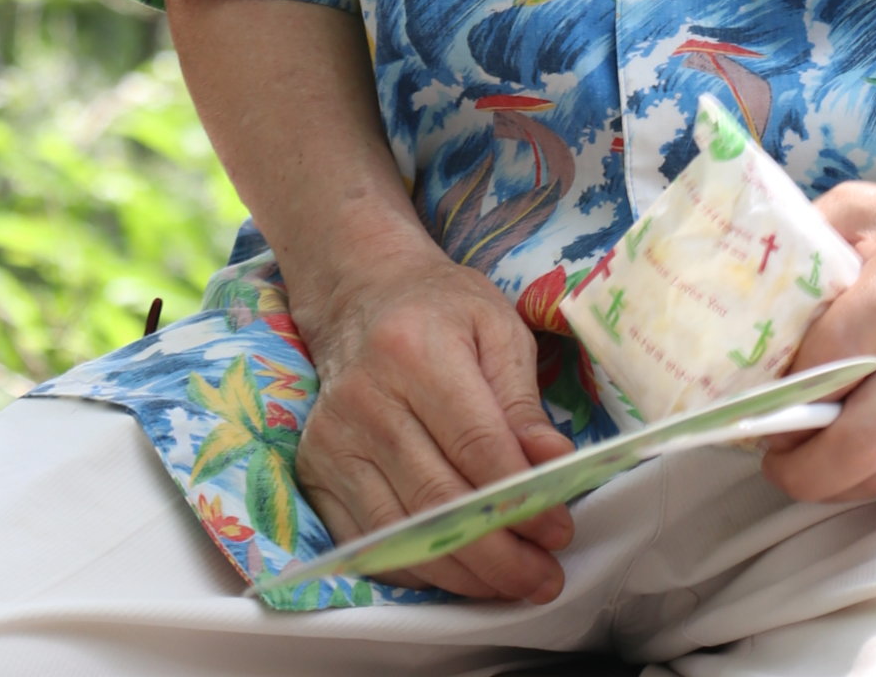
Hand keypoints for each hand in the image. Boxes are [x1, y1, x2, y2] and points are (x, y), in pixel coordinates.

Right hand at [292, 241, 574, 603]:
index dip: (522, 500)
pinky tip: (461, 569)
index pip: (476, 447)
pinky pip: (370, 544)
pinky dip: (419, 570)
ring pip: (404, 536)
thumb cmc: (439, 310)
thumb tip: (554, 465)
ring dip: (465, 574)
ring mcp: (333, 440)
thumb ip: (523, 400)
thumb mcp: (497, 327)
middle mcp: (365, 399)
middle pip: (439, 503)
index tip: (559, 528)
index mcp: (414, 350)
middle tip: (544, 575)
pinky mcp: (315, 470)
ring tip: (513, 579)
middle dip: (500, 554)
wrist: (362, 296)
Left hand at [761, 173, 875, 510]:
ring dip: (843, 481)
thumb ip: (808, 241)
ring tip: (814, 460)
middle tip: (777, 463)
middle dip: (805, 468)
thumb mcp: (868, 208)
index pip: (832, 357)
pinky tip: (873, 455)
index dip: (788, 390)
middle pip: (863, 440)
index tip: (760, 404)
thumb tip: (747, 302)